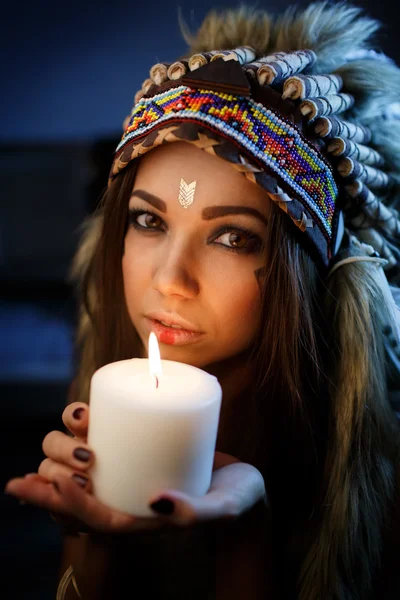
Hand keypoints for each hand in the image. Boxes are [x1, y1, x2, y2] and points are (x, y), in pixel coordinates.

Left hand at [5, 403, 265, 531]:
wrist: (244, 482)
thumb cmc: (234, 500)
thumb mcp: (222, 509)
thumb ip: (196, 512)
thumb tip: (157, 501)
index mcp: (138, 521)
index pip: (92, 519)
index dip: (67, 504)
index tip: (58, 480)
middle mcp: (125, 497)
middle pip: (75, 495)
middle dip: (51, 480)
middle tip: (57, 460)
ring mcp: (128, 471)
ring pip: (78, 466)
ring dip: (62, 448)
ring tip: (77, 422)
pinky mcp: (135, 447)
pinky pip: (100, 440)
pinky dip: (82, 429)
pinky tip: (81, 414)